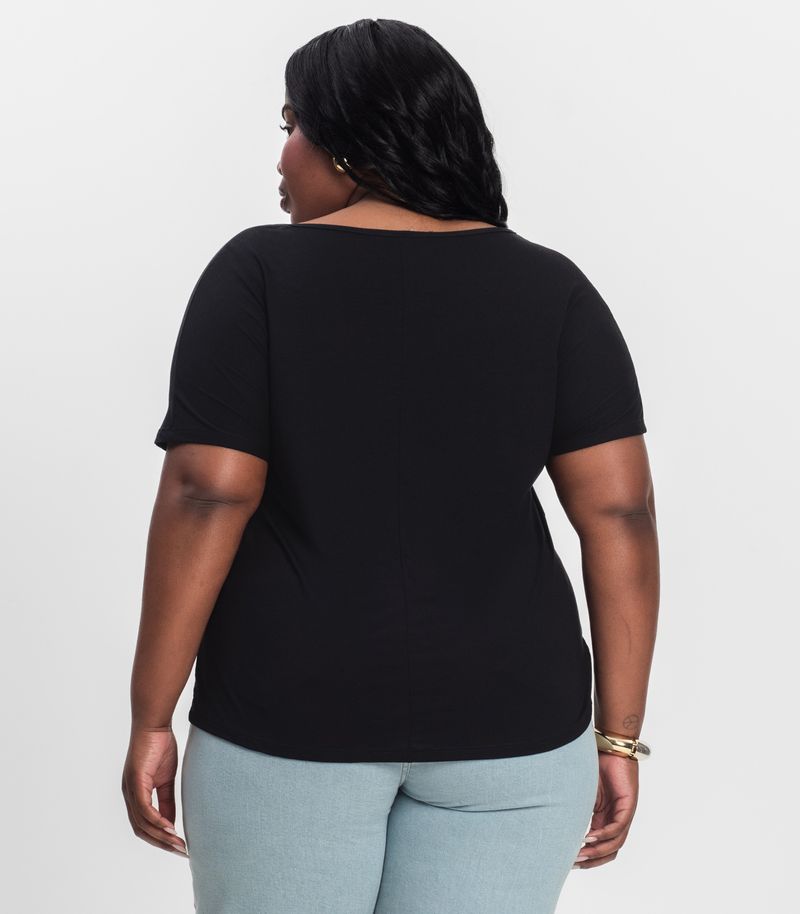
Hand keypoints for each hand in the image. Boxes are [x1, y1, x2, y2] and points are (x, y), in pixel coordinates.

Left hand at [121, 725, 189, 857]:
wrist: (154, 725)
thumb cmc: (159, 747)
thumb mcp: (166, 779)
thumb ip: (167, 801)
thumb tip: (171, 823)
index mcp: (135, 795)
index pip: (144, 825)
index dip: (159, 838)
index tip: (177, 846)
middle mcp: (128, 796)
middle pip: (141, 830)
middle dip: (161, 843)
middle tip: (180, 851)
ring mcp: (130, 790)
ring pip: (142, 824)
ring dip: (161, 836)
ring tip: (178, 844)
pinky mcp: (135, 782)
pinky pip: (144, 809)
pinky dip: (157, 822)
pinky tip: (170, 828)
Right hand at [573, 750, 638, 868]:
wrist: (610, 748)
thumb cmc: (595, 766)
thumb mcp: (582, 793)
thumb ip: (575, 809)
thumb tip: (553, 821)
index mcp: (604, 819)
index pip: (599, 846)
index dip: (587, 857)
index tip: (569, 862)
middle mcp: (615, 820)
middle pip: (608, 851)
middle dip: (591, 860)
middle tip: (573, 864)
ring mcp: (623, 815)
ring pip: (614, 844)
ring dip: (597, 851)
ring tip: (580, 854)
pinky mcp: (628, 806)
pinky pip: (617, 828)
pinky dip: (604, 835)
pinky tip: (589, 837)